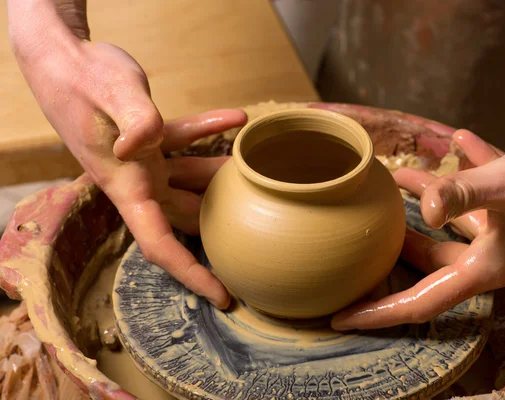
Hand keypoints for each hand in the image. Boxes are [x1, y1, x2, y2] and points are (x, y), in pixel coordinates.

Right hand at [8, 0, 247, 307]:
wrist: (63, 57)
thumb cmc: (80, 76)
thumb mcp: (109, 91)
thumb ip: (133, 116)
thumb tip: (141, 143)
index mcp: (125, 185)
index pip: (159, 244)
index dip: (191, 273)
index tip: (222, 295)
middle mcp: (136, 181)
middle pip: (186, 219)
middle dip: (218, 231)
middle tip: (259, 240)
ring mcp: (144, 162)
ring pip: (191, 181)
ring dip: (222, 178)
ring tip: (258, 172)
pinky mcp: (149, 138)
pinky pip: (185, 143)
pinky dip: (209, 134)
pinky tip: (237, 119)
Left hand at [332, 130, 504, 329]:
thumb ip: (463, 193)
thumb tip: (424, 204)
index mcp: (480, 269)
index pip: (419, 303)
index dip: (380, 314)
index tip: (343, 318)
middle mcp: (486, 258)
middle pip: (427, 263)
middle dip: (394, 255)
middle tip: (361, 247)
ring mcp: (501, 235)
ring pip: (449, 226)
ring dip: (423, 205)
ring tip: (396, 179)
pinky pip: (479, 197)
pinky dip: (462, 177)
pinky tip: (455, 142)